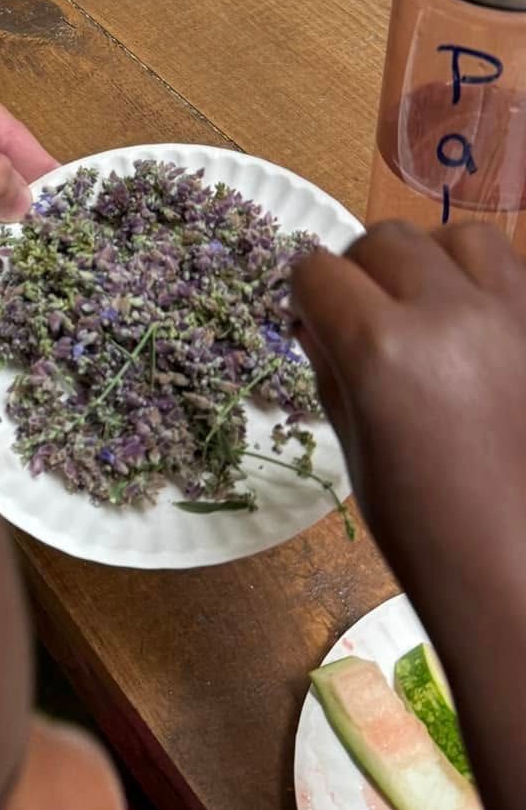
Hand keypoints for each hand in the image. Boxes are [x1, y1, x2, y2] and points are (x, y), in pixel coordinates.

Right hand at [291, 222, 525, 583]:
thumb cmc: (424, 527)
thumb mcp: (356, 444)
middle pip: (385, 241)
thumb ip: (332, 366)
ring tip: (429, 308)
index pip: (317, 271)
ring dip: (432, 262)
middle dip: (361, 273)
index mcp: (381, 347)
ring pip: (458, 239)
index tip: (310, 320)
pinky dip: (486, 285)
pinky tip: (478, 329)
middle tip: (364, 316)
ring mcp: (513, 317)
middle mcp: (449, 314)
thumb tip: (317, 319)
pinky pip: (515, 271)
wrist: (517, 570)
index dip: (304, 296)